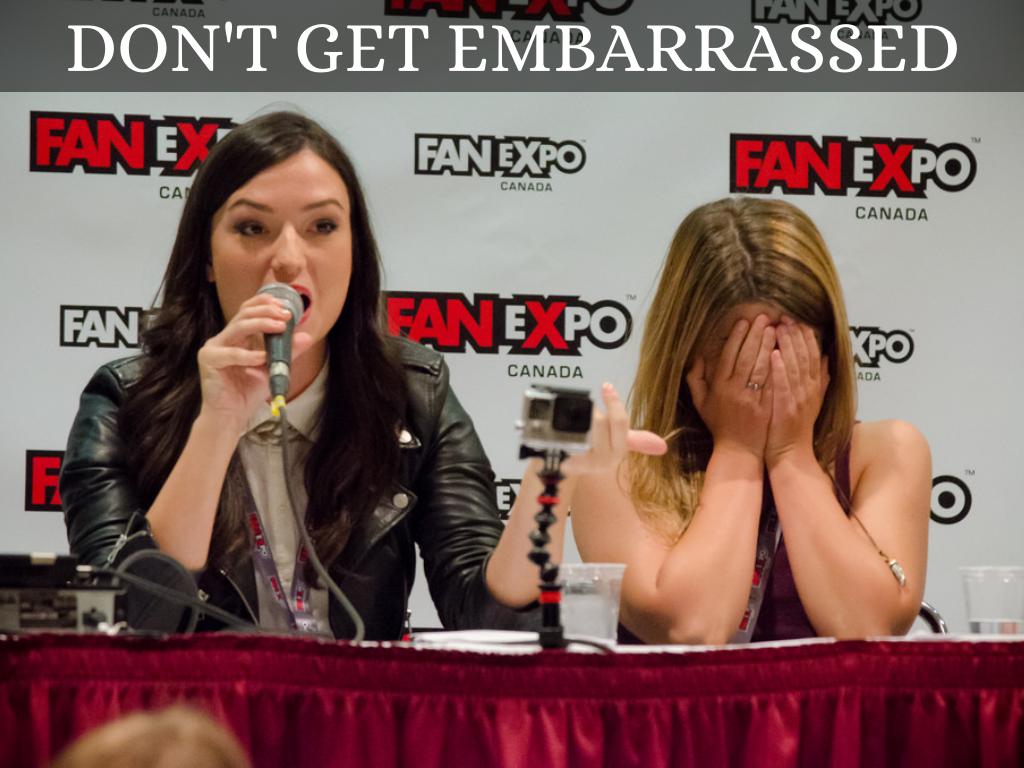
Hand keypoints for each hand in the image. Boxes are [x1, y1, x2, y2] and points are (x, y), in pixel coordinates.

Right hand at [196, 293, 312, 433]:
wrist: (231, 416)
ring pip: (238, 327)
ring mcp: (214, 347)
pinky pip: (231, 354)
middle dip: (267, 312)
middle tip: (286, 316)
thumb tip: (306, 336)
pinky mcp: (208, 360)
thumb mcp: (273, 368)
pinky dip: (249, 355)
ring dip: (261, 325)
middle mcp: (224, 338)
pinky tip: (264, 358)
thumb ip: (287, 352)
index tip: (287, 308)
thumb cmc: (248, 392)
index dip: (266, 304)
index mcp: (237, 336)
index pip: (248, 310)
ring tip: (280, 327)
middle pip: (244, 314)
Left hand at [561, 383, 666, 476]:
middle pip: (600, 421)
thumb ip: (638, 440)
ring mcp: (584, 462)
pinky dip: (563, 427)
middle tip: (587, 413)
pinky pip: (566, 435)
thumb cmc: (594, 450)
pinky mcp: (566, 461)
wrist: (567, 465)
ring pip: (583, 426)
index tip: (607, 387)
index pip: (620, 422)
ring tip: (575, 422)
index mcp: (619, 451)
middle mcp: (604, 460)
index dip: (614, 403)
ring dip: (579, 417)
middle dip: (593, 412)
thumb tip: (663, 446)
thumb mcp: (617, 444)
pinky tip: (562, 428)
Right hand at [687, 314, 775, 459]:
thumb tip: (698, 358)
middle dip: (755, 335)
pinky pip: (773, 381)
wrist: (738, 450)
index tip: (743, 322)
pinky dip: (779, 365)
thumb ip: (696, 379)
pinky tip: (784, 351)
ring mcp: (752, 398)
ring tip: (775, 328)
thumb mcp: (701, 402)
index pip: (728, 356)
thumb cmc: (719, 425)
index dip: (736, 337)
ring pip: (761, 366)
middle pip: (746, 357)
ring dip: (768, 345)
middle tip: (763, 318)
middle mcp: (734, 390)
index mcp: (719, 387)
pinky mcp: (766, 405)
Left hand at [765, 319, 828, 465]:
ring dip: (788, 346)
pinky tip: (774, 355)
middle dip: (795, 335)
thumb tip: (826, 356)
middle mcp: (809, 390)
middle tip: (785, 317)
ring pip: (794, 367)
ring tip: (779, 328)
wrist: (791, 454)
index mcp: (814, 386)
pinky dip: (779, 370)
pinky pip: (782, 386)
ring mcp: (798, 399)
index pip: (813, 355)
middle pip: (804, 356)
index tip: (796, 320)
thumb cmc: (796, 427)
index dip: (806, 336)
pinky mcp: (785, 408)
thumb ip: (820, 378)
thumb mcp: (813, 400)